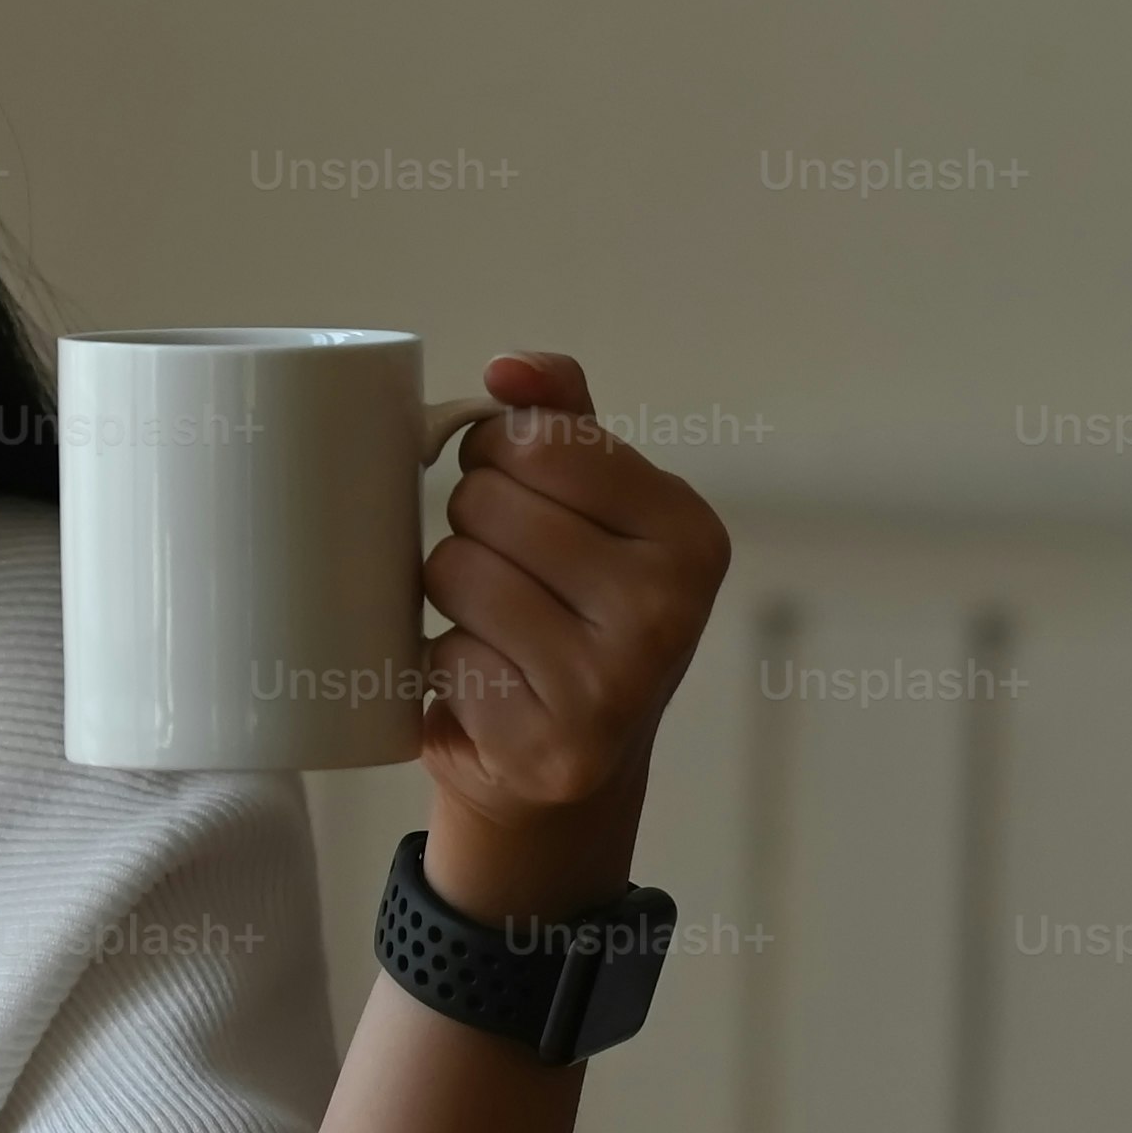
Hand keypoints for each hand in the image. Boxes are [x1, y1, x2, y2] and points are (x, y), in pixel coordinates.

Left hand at [415, 351, 731, 919]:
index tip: (518, 493)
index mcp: (691, 533)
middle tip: (508, 574)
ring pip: (452, 573)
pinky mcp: (547, 746)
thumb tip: (508, 367)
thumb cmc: (572, 609)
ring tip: (496, 628)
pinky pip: (440, 655)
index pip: (538, 439)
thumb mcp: (591, 506)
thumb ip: (561, 418)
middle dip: (472, 530)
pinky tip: (489, 686)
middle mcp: (668, 608)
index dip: (497, 456)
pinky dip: (443, 665)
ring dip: (450, 597)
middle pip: (484, 504)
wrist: (569, 766)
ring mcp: (612, 684)